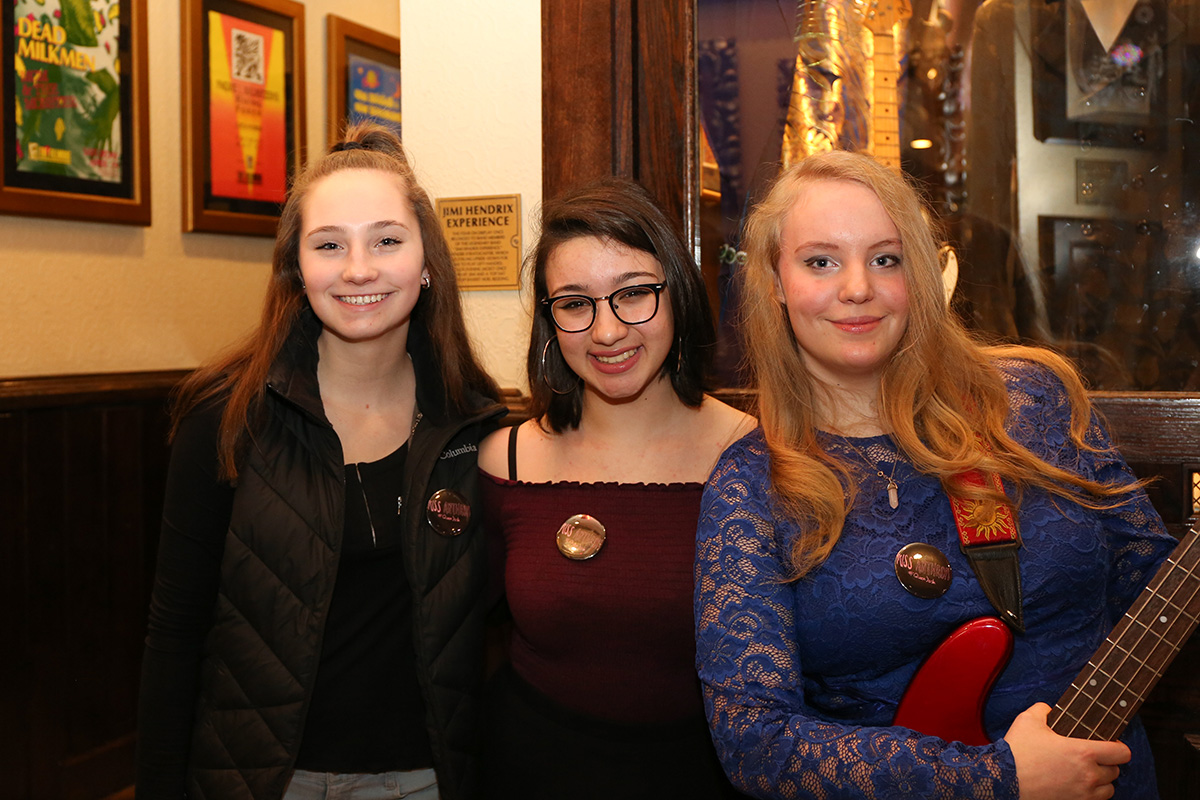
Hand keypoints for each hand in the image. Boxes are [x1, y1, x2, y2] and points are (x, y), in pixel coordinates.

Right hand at [1005, 703, 1130, 799]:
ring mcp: (1083, 794)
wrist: (1004, 780)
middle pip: (1115, 772)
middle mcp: (1088, 775)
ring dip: (1101, 782)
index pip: (1121, 753)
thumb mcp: (1028, 720)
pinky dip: (1091, 795)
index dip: (1119, 747)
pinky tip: (1078, 786)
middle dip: (1106, 764)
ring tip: (1087, 774)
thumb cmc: (1017, 751)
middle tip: (1092, 758)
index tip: (1110, 744)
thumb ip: (1043, 709)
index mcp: (1083, 752)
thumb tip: (1050, 709)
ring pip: (1108, 790)